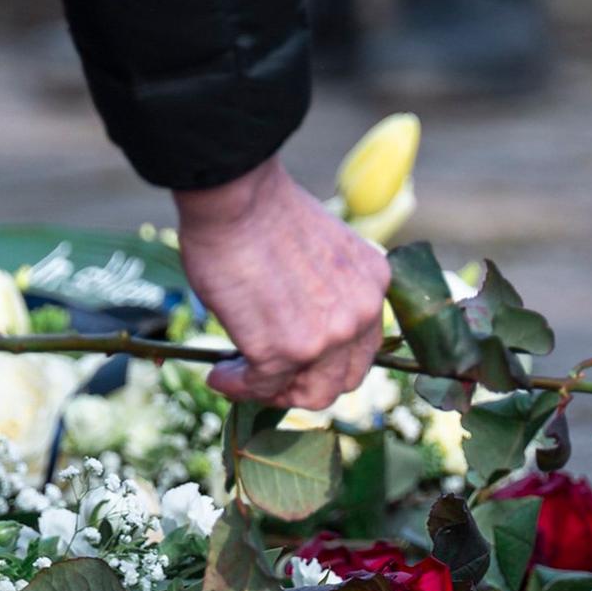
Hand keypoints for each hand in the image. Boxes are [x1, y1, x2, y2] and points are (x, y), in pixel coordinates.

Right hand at [175, 157, 389, 409]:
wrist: (237, 196)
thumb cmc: (264, 212)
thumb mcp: (322, 254)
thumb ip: (325, 293)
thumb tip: (294, 325)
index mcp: (373, 285)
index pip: (362, 348)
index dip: (327, 362)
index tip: (296, 362)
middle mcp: (361, 315)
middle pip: (343, 380)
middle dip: (304, 385)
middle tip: (268, 378)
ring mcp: (326, 337)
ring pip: (310, 394)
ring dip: (273, 392)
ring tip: (240, 378)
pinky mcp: (283, 351)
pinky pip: (261, 386)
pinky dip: (237, 386)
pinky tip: (218, 374)